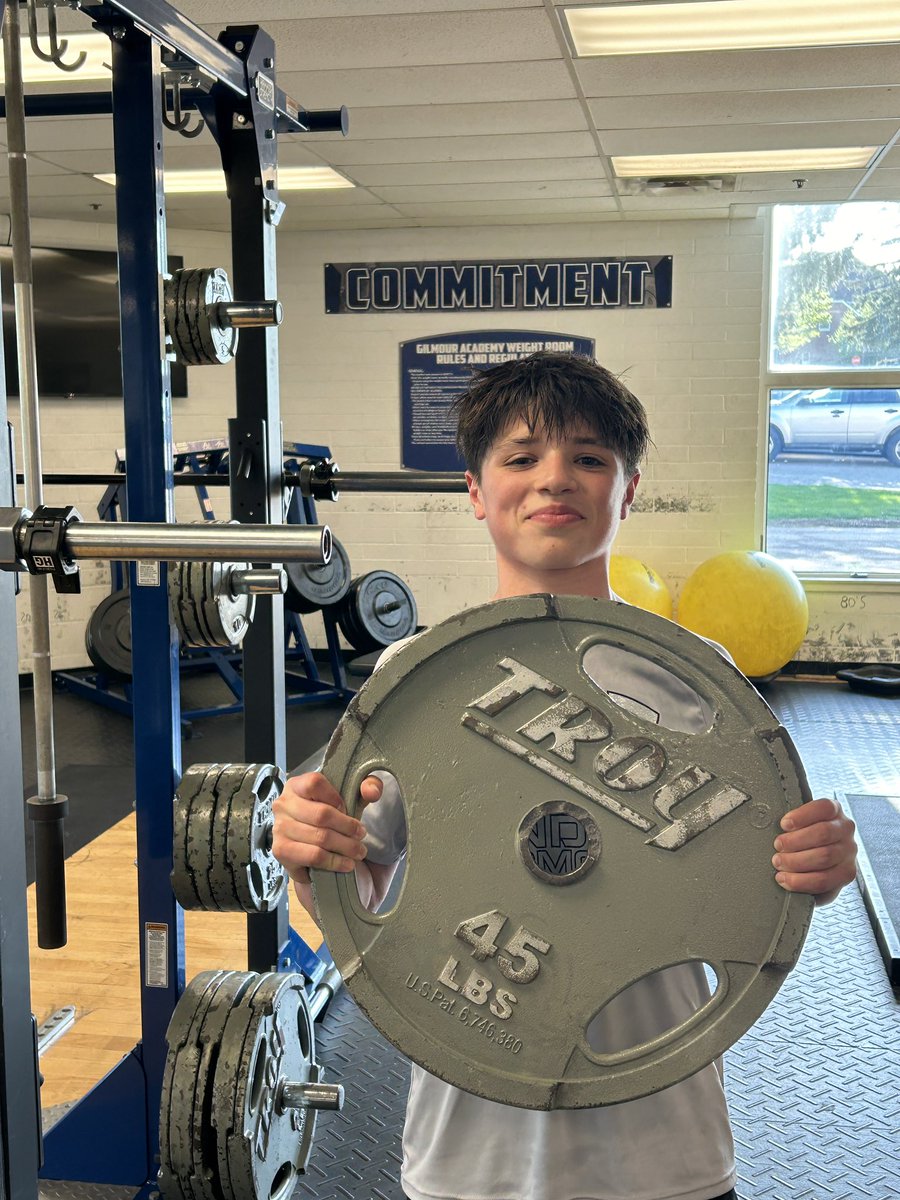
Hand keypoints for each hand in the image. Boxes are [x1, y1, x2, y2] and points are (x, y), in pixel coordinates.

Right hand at [272, 771, 383, 885]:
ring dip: (345, 847)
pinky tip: (346, 864)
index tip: (348, 810)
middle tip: (362, 835)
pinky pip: (313, 856)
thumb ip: (367, 786)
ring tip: (358, 851)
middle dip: (348, 827)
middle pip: (321, 814)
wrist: (317, 853)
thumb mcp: (352, 798)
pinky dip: (334, 862)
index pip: (315, 783)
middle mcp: (283, 804)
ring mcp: (279, 829)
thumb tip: (372, 791)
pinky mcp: (282, 852)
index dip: (336, 798)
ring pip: (320, 837)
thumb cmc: (333, 820)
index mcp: (296, 785)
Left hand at [772, 797, 856, 905]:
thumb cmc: (805, 836)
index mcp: (835, 811)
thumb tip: (771, 824)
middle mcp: (845, 830)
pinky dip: (802, 881)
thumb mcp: (800, 822)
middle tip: (777, 847)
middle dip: (794, 842)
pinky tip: (787, 879)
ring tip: (779, 862)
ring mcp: (848, 852)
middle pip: (823, 833)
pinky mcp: (846, 874)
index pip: (823, 807)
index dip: (801, 816)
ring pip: (824, 857)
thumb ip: (793, 822)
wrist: (821, 859)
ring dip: (796, 862)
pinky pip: (825, 881)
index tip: (783, 824)